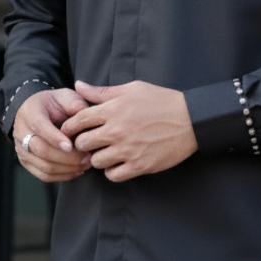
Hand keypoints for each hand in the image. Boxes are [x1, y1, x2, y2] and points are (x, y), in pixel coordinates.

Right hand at [14, 88, 91, 182]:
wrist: (35, 112)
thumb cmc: (53, 104)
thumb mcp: (64, 96)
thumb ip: (75, 103)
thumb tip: (86, 114)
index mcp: (30, 113)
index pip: (40, 127)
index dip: (55, 138)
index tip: (71, 145)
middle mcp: (22, 132)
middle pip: (42, 150)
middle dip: (67, 157)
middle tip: (87, 157)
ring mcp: (22, 150)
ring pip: (44, 166)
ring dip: (68, 168)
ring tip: (86, 164)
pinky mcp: (27, 163)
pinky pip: (44, 176)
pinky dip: (63, 176)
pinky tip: (77, 170)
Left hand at [61, 80, 197, 182]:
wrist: (190, 119)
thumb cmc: (161, 101)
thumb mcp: (132, 89)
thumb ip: (102, 91)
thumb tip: (78, 85)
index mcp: (113, 110)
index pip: (78, 120)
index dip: (70, 126)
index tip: (70, 130)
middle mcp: (117, 131)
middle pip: (83, 143)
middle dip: (83, 143)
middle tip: (90, 142)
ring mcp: (127, 150)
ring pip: (96, 161)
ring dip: (98, 158)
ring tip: (106, 152)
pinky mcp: (139, 165)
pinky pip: (113, 175)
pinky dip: (112, 171)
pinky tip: (118, 162)